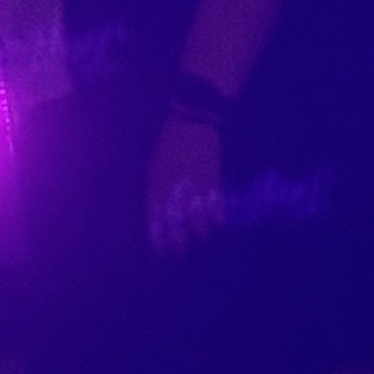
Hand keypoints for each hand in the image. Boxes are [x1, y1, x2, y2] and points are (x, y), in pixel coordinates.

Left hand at [146, 115, 222, 255]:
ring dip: (199, 228)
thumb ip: (155, 187)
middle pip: (175, 219)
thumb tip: (156, 211)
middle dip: (177, 238)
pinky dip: (217, 212)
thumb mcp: (155, 165)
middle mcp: (174, 186)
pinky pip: (215, 198)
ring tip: (201, 239)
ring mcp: (194, 182)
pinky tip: (219, 223)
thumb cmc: (168, 143)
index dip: (157, 234)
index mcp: (156, 182)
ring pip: (197, 212)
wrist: (191, 120)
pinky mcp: (212, 175)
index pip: (154, 215)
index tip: (159, 250)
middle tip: (180, 253)